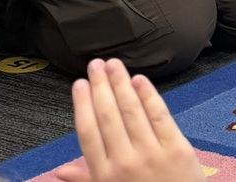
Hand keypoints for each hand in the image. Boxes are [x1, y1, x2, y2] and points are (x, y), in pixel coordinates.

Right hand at [55, 58, 204, 181]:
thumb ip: (86, 180)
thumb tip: (59, 172)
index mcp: (105, 176)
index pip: (88, 133)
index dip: (82, 105)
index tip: (79, 84)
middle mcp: (125, 163)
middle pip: (108, 116)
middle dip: (100, 86)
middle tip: (95, 64)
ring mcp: (152, 154)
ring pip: (132, 110)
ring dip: (121, 83)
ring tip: (113, 64)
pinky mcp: (177, 148)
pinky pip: (159, 115)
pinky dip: (148, 95)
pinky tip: (139, 79)